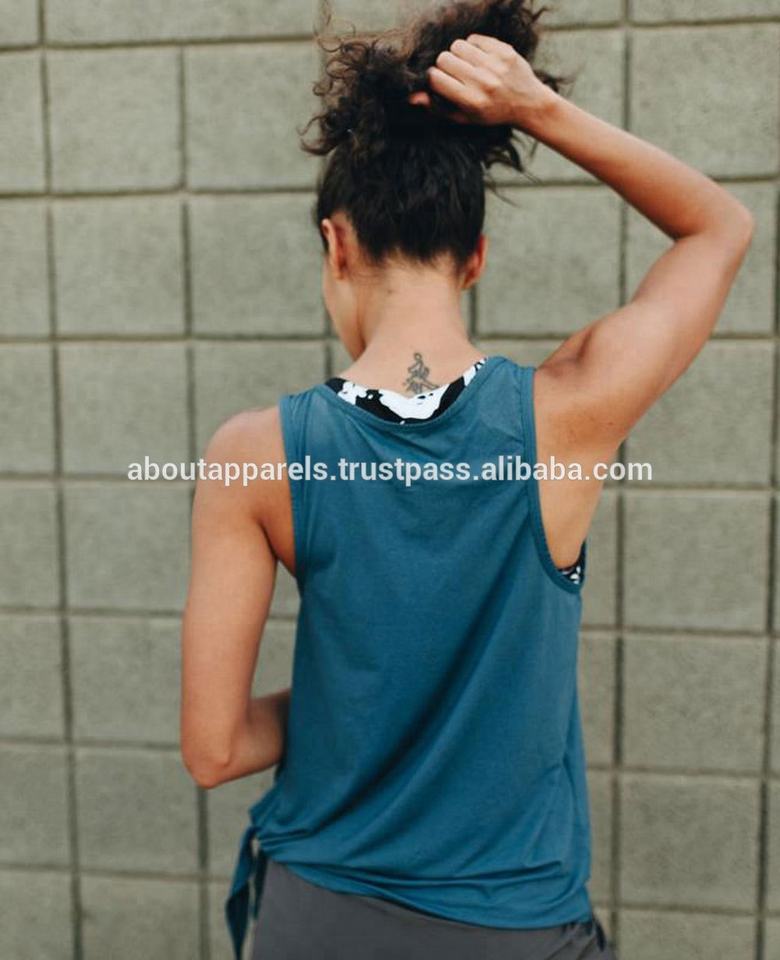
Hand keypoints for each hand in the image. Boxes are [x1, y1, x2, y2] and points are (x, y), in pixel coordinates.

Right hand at [409, 33, 556, 129]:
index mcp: (471, 101)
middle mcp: (482, 82)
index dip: (434, 79)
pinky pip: (474, 39)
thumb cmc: (491, 113)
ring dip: (457, 54)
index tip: (440, 83)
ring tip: (466, 64)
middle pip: (444, 58)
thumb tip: (412, 97)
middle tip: (454, 73)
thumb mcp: (464, 117)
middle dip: (444, 65)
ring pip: (457, 46)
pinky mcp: (504, 51)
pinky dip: (472, 47)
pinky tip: (479, 58)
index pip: (436, 78)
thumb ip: (437, 108)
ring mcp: (494, 65)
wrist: (528, 104)